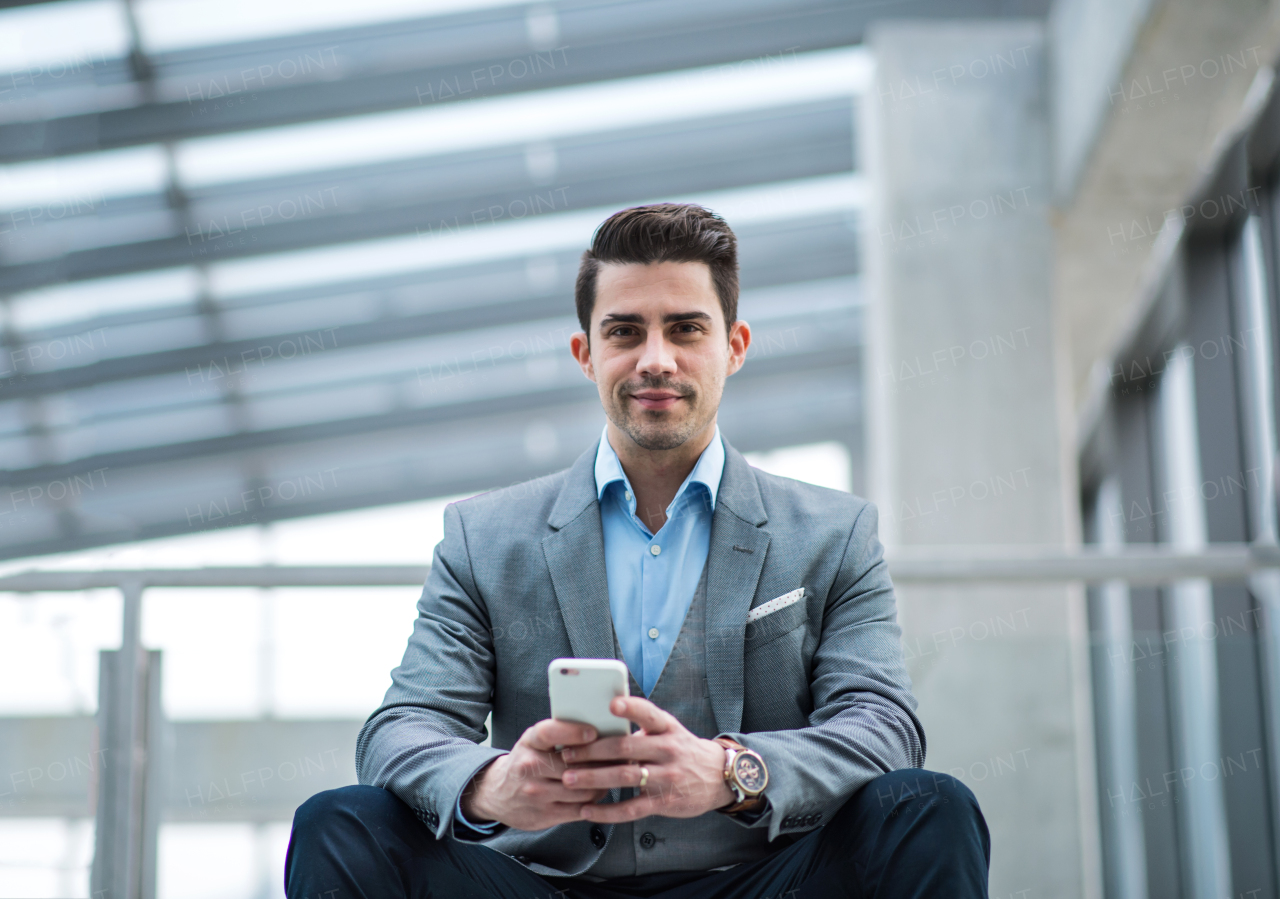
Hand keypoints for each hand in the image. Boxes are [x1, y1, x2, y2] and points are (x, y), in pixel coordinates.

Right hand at [462, 719, 605, 830]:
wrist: (496, 793)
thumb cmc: (525, 761)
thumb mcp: (534, 741)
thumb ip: (559, 734)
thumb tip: (601, 730)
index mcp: (529, 742)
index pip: (549, 732)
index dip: (572, 732)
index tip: (592, 732)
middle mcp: (530, 767)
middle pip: (574, 766)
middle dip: (600, 762)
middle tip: (619, 757)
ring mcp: (537, 793)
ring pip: (582, 789)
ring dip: (602, 783)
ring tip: (612, 775)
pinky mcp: (545, 814)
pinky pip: (579, 809)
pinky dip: (594, 801)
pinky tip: (599, 792)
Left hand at [558, 696, 734, 822]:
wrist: (718, 776)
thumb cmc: (682, 749)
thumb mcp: (669, 730)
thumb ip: (641, 728)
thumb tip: (600, 722)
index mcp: (667, 727)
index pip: (649, 714)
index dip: (631, 709)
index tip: (611, 704)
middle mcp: (668, 750)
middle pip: (626, 748)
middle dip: (593, 751)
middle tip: (566, 753)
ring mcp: (666, 777)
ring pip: (625, 777)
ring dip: (594, 778)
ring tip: (569, 779)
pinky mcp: (664, 802)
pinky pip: (631, 809)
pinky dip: (607, 811)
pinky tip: (587, 810)